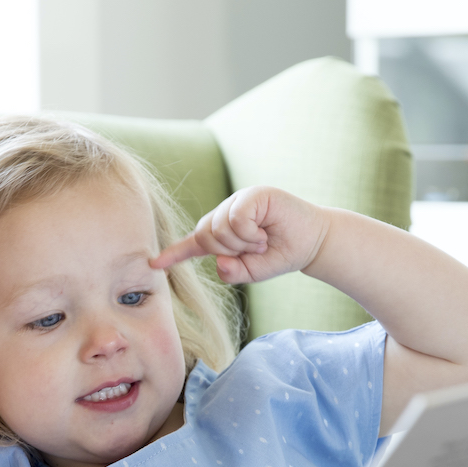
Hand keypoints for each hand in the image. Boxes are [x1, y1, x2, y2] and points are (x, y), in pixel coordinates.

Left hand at [151, 185, 331, 284]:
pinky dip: (249, 233)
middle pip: (204, 234)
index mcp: (222, 232)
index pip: (194, 243)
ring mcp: (238, 201)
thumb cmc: (281, 254)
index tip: (154, 264)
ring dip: (241, 243)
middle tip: (252, 251)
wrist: (312, 242)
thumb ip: (232, 272)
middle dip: (225, 250)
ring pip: (219, 227)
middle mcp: (226, 213)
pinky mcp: (253, 194)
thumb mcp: (252, 272)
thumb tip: (219, 264)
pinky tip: (264, 233)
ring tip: (262, 241)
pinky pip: (236, 218)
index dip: (174, 253)